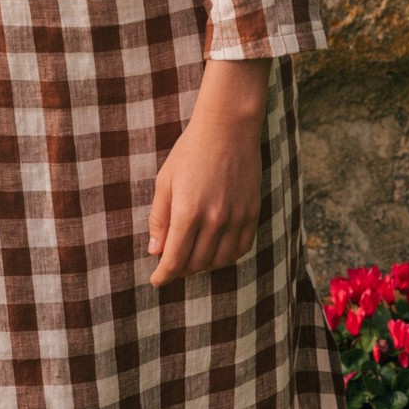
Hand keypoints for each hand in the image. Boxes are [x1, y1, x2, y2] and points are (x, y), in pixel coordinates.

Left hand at [148, 58, 271, 286]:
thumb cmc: (191, 151)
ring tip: (193, 257)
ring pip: (220, 260)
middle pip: (196, 263)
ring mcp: (236, 217)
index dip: (163, 275)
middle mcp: (214, 219)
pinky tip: (217, 249)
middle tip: (172, 264)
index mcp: (187, 212)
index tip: (157, 280)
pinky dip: (227, 255)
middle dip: (181, 269)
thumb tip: (155, 251)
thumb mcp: (165, 181)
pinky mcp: (252, 212)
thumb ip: (159, 219)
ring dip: (204, 264)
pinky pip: (241, 248)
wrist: (228, 128)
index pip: (175, 260)